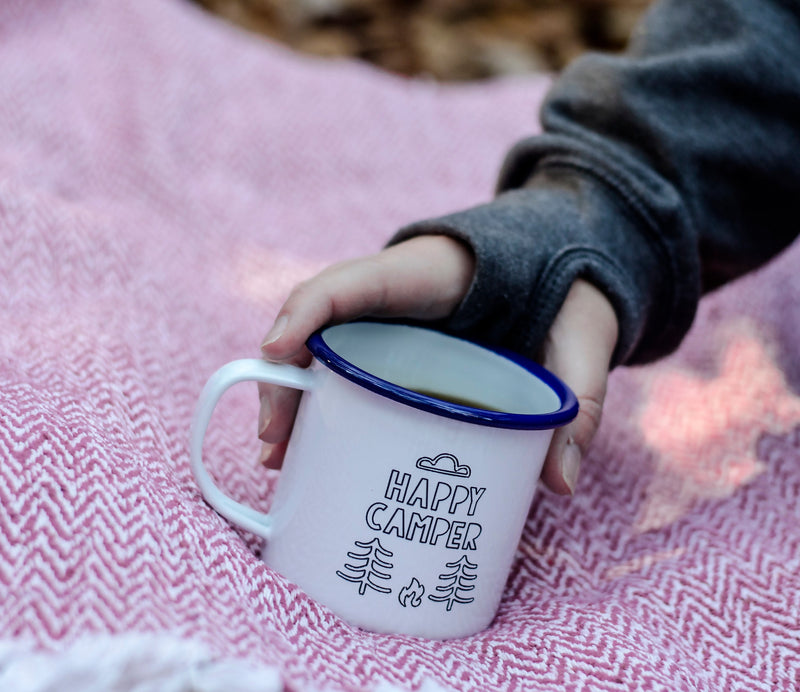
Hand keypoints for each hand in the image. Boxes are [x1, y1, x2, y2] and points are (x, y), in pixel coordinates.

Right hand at [258, 236, 617, 495]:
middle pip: (318, 328)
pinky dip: (326, 409)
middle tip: (274, 443)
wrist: (568, 272)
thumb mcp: (582, 336)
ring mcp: (392, 325)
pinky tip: (319, 454)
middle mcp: (395, 298)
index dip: (307, 313)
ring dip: (294, 402)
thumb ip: (579, 396)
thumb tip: (558, 482)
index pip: (352, 281)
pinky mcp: (400, 352)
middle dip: (285, 380)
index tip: (275, 354)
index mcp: (428, 272)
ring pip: (324, 355)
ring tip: (281, 461)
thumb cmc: (568, 293)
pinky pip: (351, 373)